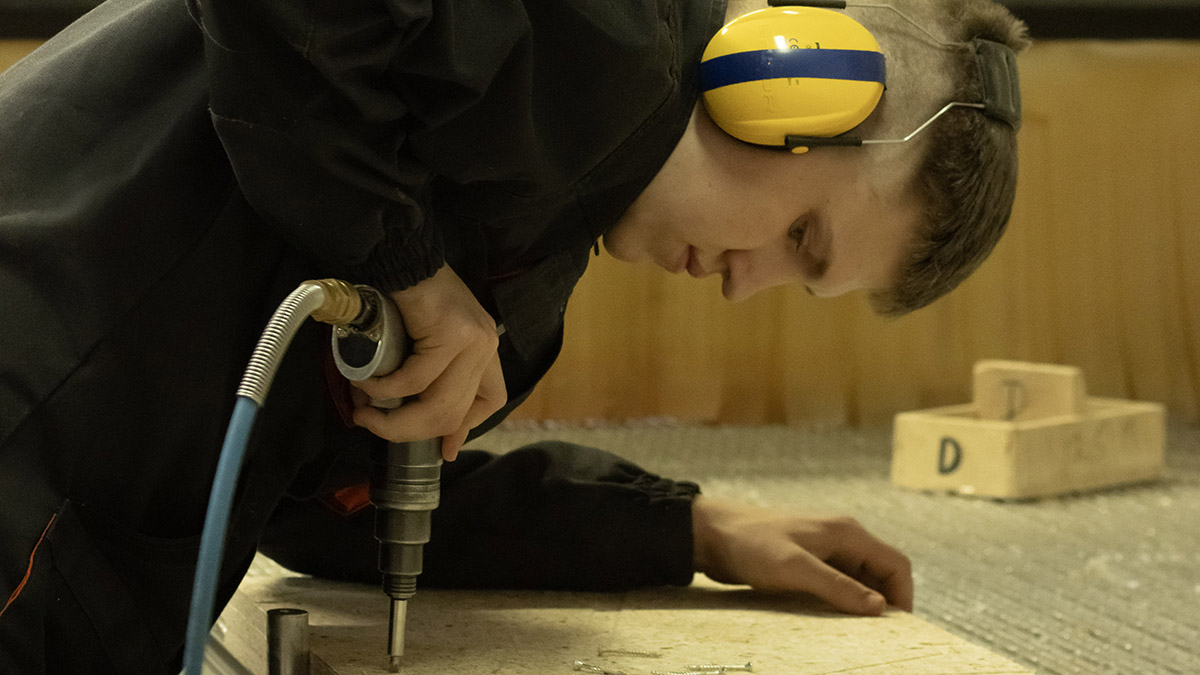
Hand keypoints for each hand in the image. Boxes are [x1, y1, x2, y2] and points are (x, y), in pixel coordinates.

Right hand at [349, 265, 505, 459]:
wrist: (400, 256)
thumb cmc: (409, 296)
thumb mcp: (429, 341)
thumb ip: (433, 377)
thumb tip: (431, 431)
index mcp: (485, 349)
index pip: (490, 400)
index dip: (463, 428)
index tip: (440, 448)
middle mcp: (486, 345)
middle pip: (454, 412)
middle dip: (407, 430)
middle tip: (371, 424)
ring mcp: (474, 340)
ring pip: (437, 404)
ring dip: (392, 417)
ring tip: (363, 410)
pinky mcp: (452, 335)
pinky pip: (415, 380)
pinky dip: (385, 388)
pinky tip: (366, 383)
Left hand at [691, 496, 912, 614]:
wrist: (712, 533)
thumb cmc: (751, 544)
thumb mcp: (796, 568)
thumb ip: (838, 586)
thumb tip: (878, 607)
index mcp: (846, 532)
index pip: (895, 564)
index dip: (903, 595)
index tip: (897, 627)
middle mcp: (840, 538)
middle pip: (879, 573)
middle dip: (882, 602)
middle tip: (876, 634)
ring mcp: (823, 549)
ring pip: (857, 580)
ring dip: (858, 603)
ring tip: (853, 631)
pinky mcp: (805, 561)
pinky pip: (835, 583)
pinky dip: (838, 600)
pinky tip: (829, 619)